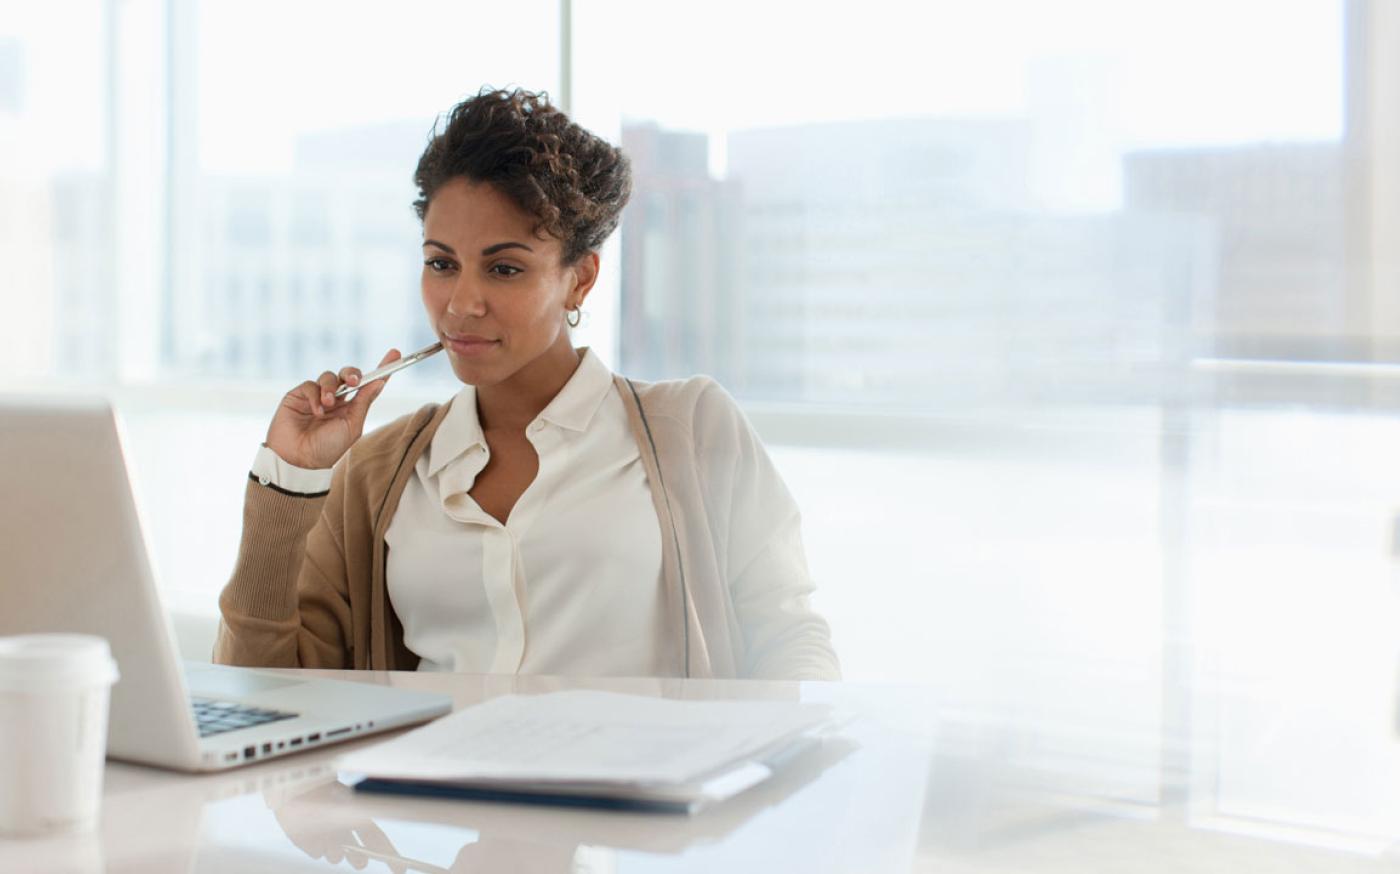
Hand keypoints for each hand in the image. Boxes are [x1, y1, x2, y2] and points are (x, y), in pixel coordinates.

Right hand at [265, 349, 401, 469]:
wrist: (300, 460)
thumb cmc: (328, 448)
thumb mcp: (352, 426)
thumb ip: (363, 403)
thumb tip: (379, 382)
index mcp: (352, 407)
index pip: (369, 384)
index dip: (382, 369)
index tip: (395, 353)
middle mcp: (336, 399)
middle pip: (348, 374)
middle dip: (352, 373)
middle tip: (353, 381)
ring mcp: (317, 396)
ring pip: (329, 377)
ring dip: (331, 388)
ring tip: (328, 404)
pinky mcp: (298, 396)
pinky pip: (310, 385)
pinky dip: (315, 395)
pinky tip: (317, 411)